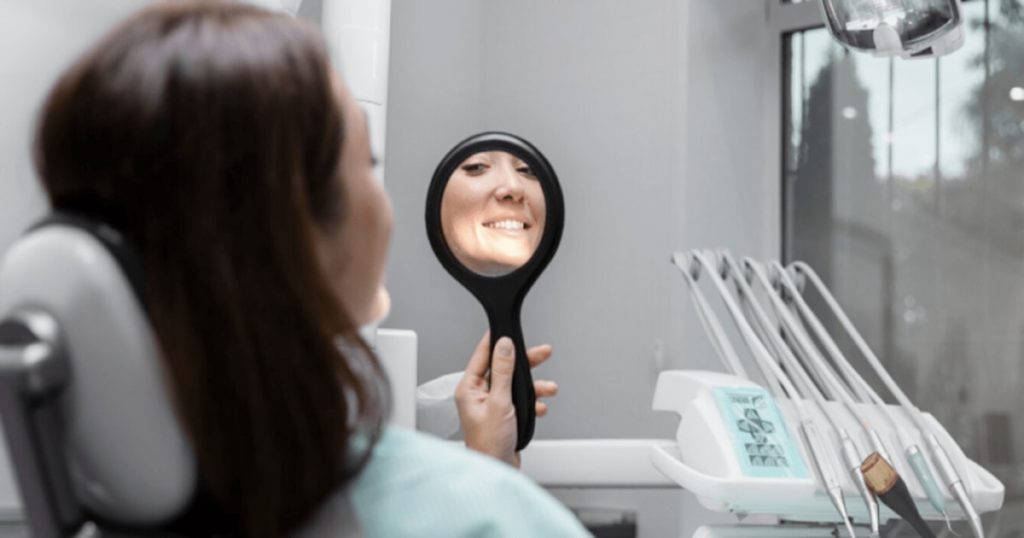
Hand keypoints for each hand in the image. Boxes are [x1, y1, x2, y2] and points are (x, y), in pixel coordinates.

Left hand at [455, 331, 558, 466]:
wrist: (498, 470)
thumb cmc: (489, 443)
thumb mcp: (500, 401)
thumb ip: (503, 372)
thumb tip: (504, 346)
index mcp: (469, 388)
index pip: (482, 355)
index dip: (496, 341)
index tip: (505, 327)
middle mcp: (479, 394)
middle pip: (503, 368)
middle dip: (525, 363)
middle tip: (543, 352)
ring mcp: (491, 404)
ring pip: (515, 385)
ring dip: (533, 386)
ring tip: (548, 388)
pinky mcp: (503, 414)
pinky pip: (520, 400)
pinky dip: (532, 402)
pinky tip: (539, 406)